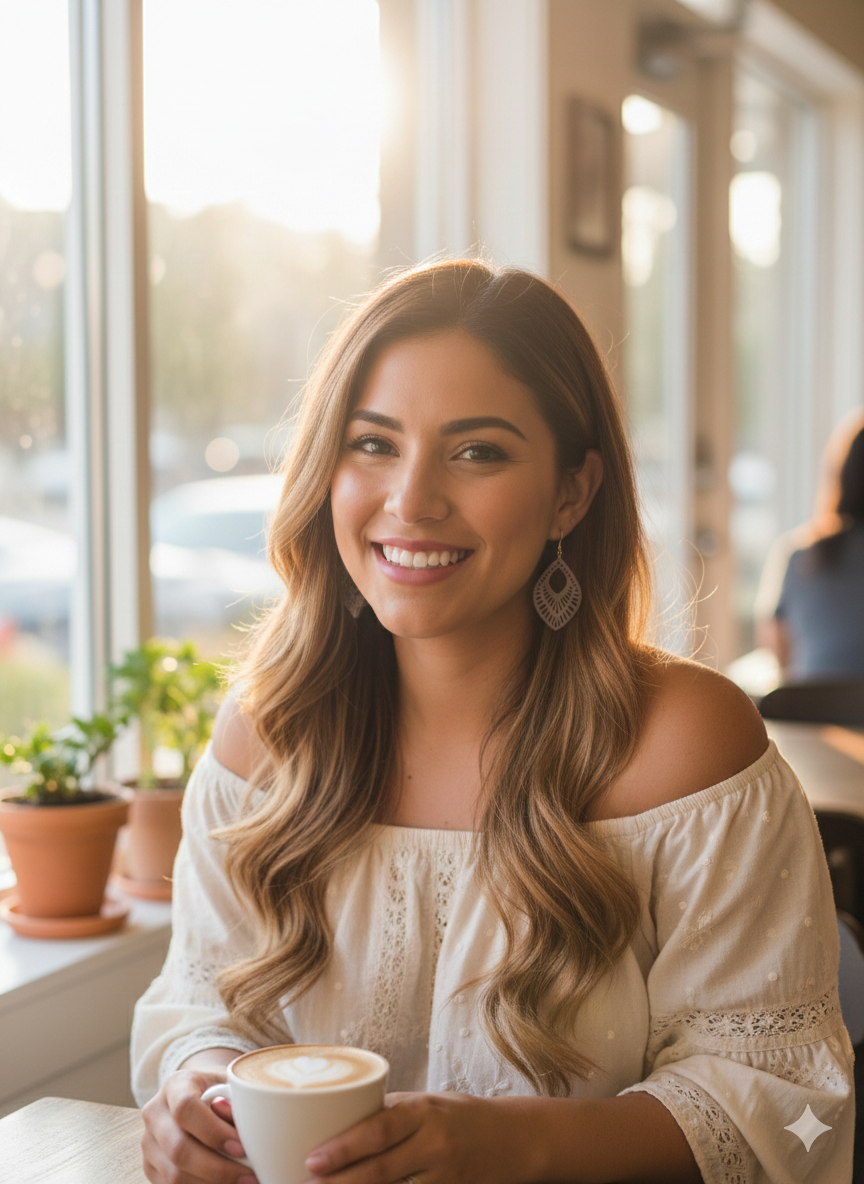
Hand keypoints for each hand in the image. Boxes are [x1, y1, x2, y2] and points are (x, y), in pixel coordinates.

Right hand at [141, 1067, 256, 1183]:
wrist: (196, 1095)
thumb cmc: (220, 1091)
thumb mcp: (230, 1085)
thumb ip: (237, 1102)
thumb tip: (244, 1128)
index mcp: (175, 1085)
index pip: (185, 1108)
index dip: (213, 1131)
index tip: (241, 1147)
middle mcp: (155, 1113)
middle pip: (178, 1148)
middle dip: (217, 1168)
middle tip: (249, 1176)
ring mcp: (149, 1143)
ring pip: (173, 1175)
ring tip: (241, 1183)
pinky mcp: (150, 1167)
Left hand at [303, 1091, 528, 1183]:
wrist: (513, 1139)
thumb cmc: (458, 1116)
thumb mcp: (426, 1103)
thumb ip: (388, 1114)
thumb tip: (337, 1121)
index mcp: (423, 1111)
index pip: (378, 1129)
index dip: (344, 1147)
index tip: (311, 1160)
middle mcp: (434, 1145)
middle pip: (379, 1171)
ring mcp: (443, 1178)